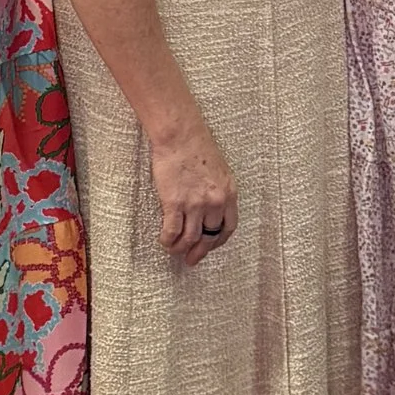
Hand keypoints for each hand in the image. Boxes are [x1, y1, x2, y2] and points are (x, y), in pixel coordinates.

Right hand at [151, 120, 237, 263]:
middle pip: (209, 237)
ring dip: (180, 248)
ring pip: (190, 239)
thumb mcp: (220, 172)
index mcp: (229, 194)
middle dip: (199, 251)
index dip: (218, 242)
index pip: (228, 227)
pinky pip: (172, 231)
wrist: (180, 136)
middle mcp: (215, 202)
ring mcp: (195, 204)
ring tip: (174, 250)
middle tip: (191, 259)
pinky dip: (168, 241)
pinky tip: (164, 241)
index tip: (209, 247)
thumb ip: (218, 192)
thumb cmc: (197, 148)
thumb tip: (209, 211)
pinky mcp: (175, 203)